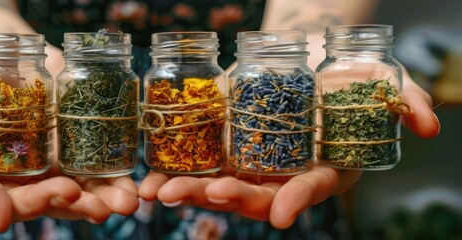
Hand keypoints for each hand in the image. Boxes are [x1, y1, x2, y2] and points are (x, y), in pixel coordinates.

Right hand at [0, 70, 138, 231]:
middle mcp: (0, 170)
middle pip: (24, 196)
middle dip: (48, 203)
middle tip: (70, 198)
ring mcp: (34, 161)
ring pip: (62, 190)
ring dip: (91, 201)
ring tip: (119, 203)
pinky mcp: (63, 144)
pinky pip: (87, 167)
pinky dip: (108, 178)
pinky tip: (131, 185)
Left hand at [139, 75, 439, 227]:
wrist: (304, 58)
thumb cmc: (346, 76)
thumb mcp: (382, 82)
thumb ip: (406, 102)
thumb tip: (428, 124)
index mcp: (319, 168)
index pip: (310, 188)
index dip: (297, 200)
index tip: (279, 215)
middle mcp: (281, 174)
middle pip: (255, 194)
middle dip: (231, 197)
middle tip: (210, 192)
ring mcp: (249, 165)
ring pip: (218, 187)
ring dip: (190, 191)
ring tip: (162, 191)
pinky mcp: (221, 148)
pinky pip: (195, 167)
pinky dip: (171, 175)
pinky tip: (149, 181)